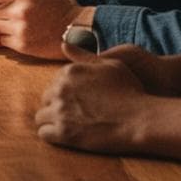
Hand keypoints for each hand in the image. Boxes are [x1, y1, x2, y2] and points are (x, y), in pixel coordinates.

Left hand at [33, 49, 154, 153]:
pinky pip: (44, 134)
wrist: (139, 120)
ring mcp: (60, 111)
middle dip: (56, 107)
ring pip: (41, 117)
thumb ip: (84, 55)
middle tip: (74, 116)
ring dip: (52, 121)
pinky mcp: (63, 133)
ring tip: (69, 126)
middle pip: (46, 99)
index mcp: (69, 72)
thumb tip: (63, 44)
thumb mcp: (110, 65)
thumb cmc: (129, 91)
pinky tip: (65, 136)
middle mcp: (60, 89)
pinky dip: (52, 135)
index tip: (78, 102)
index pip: (53, 83)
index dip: (65, 93)